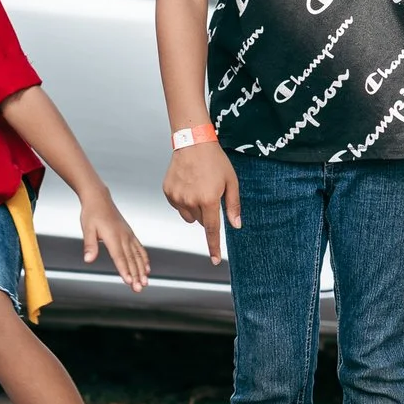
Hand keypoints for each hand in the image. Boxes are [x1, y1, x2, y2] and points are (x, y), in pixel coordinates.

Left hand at [78, 188, 148, 290]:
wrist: (99, 199)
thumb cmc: (91, 213)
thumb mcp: (87, 229)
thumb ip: (90, 245)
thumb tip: (88, 259)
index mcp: (113, 237)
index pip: (120, 257)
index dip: (125, 270)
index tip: (129, 281)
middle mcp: (124, 237)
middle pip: (131, 259)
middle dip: (136, 275)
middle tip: (139, 288)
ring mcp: (128, 235)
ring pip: (137, 256)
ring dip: (142, 270)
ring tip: (145, 282)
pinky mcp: (130, 234)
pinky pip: (139, 249)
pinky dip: (144, 259)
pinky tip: (146, 268)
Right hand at [162, 141, 240, 266]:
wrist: (193, 142)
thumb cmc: (214, 161)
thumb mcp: (231, 182)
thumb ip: (233, 206)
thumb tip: (236, 225)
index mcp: (208, 200)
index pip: (212, 230)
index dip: (214, 246)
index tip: (215, 260)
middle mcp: (191, 201)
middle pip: (200, 221)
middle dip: (206, 213)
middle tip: (209, 193)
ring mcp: (177, 197)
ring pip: (188, 216)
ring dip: (194, 209)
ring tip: (198, 188)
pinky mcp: (168, 192)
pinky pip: (178, 206)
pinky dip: (184, 200)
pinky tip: (188, 184)